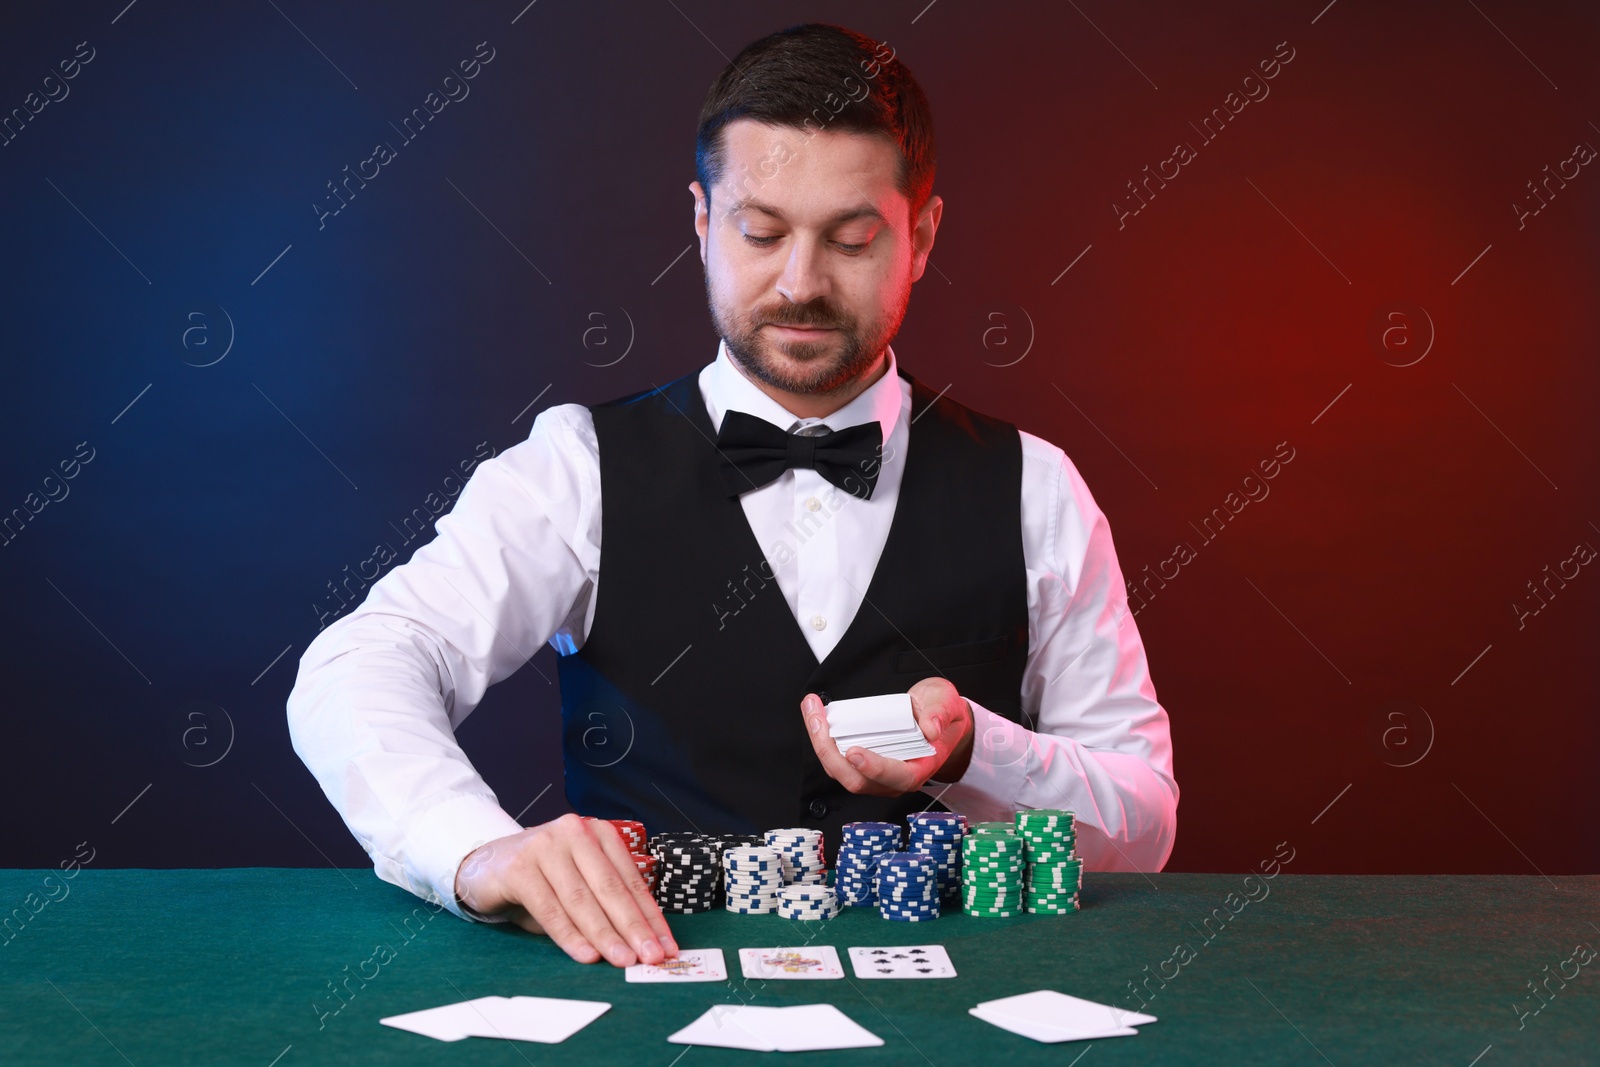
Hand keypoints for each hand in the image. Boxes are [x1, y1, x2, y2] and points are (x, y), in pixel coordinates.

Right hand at [453, 813, 677, 966]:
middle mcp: (575, 832)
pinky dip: (570, 935)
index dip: (651, 917)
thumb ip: (603, 907)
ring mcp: (546, 845)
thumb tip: (638, 944)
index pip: (631, 881)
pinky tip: (586, 954)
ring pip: (582, 899)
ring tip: (624, 960)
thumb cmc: (541, 880)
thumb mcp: (578, 888)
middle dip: (634, 927)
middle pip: (611, 888)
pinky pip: (551, 907)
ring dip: (606, 934)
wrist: (485, 866)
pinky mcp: (520, 866)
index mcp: (598, 834)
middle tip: (651, 957)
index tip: (667, 946)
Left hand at [800, 678, 974, 795]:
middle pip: (856, 780)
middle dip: (830, 751)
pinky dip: (823, 738)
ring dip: (821, 743)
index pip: (896, 777)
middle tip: (818, 719)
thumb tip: (931, 728)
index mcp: (919, 768)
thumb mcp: (947, 704)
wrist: (938, 721)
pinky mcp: (861, 762)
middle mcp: (894, 777)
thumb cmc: (940, 716)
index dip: (873, 768)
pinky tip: (816, 715)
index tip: (855, 752)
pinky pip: (837, 759)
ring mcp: (875, 773)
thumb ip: (941, 713)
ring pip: (841, 771)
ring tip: (813, 711)